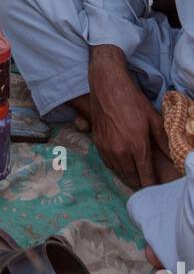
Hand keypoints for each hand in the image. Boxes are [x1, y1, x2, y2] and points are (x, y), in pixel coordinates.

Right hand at [88, 49, 170, 187]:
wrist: (107, 85)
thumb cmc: (132, 100)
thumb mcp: (153, 118)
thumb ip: (164, 141)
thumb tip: (175, 158)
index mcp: (137, 145)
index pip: (146, 177)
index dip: (152, 185)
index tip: (156, 188)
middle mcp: (120, 151)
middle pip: (132, 178)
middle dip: (140, 182)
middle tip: (147, 181)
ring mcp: (106, 148)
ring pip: (119, 172)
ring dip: (128, 175)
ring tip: (136, 173)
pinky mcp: (97, 143)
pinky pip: (108, 164)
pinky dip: (117, 166)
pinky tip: (123, 161)